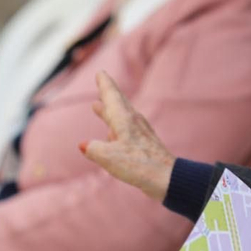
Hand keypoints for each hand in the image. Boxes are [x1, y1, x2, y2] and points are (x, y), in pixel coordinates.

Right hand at [79, 72, 175, 200]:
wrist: (167, 177)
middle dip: (107, 93)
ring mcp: (140, 133)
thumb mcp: (108, 157)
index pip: (112, 96)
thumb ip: (93, 149)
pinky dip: (116, 127)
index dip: (105, 84)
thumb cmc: (138, 165)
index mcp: (124, 119)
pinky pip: (126, 130)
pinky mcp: (144, 145)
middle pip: (118, 103)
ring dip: (109, 110)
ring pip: (121, 116)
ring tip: (98, 106)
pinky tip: (112, 135)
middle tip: (102, 82)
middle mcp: (133, 122)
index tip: (101, 72)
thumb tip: (84, 145)